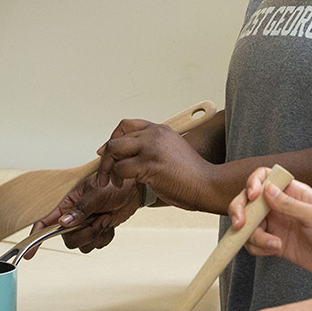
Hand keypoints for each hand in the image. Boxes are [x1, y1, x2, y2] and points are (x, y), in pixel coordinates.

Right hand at [24, 170, 145, 256]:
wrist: (133, 189)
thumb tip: (64, 222)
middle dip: (86, 233)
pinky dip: (105, 237)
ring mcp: (84, 225)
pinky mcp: (96, 231)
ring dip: (97, 234)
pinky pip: (96, 245)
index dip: (36, 238)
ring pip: (82, 245)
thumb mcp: (97, 192)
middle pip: (68, 239)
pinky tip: (109, 223)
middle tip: (99, 219)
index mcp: (67, 203)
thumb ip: (81, 208)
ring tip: (105, 218)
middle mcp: (73, 216)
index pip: (46, 222)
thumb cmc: (114, 183)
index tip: (29, 253)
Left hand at [97, 118, 217, 210]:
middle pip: (117, 137)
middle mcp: (155, 134)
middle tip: (103, 172)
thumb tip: (131, 159)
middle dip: (106, 156)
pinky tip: (123, 185)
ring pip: (114, 151)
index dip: (113, 138)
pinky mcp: (149, 164)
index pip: (127, 125)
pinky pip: (120, 169)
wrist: (207, 184)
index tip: (105, 151)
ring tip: (112, 181)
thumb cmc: (191, 176)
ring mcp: (151, 148)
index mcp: (160, 130)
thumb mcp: (172, 152)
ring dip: (107, 168)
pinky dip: (117, 178)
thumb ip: (153, 149)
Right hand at [226, 170, 311, 282]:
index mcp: (292, 191)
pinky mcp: (274, 242)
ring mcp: (276, 224)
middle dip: (239, 210)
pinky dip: (258, 247)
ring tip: (274, 244)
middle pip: (248, 200)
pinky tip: (275, 250)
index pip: (264, 177)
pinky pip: (254, 242)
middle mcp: (280, 206)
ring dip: (254, 236)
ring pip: (248, 224)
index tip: (252, 196)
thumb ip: (290, 204)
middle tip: (240, 224)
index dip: (253, 183)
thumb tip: (267, 190)